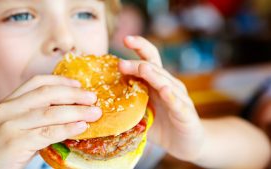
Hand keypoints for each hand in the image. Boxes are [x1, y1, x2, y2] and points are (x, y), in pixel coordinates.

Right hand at [0, 75, 101, 168]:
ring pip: (50, 113)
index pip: (37, 82)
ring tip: (95, 113)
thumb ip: (37, 118)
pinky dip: (67, 129)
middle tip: (93, 98)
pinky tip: (81, 127)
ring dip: (77, 111)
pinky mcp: (15, 142)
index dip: (60, 80)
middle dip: (74, 94)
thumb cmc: (1, 149)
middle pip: (47, 94)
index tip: (79, 84)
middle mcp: (9, 109)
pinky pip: (47, 133)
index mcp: (9, 102)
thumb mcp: (16, 126)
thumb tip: (70, 113)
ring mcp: (10, 125)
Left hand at [118, 36, 203, 160]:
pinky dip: (171, 97)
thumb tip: (100, 99)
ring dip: (153, 75)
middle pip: (154, 68)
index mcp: (157, 83)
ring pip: (166, 82)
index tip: (125, 39)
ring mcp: (179, 98)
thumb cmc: (161, 125)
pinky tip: (164, 90)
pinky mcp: (185, 113)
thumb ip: (128, 102)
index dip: (140, 47)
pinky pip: (177, 103)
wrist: (186, 144)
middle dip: (137, 64)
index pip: (149, 59)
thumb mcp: (141, 112)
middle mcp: (169, 86)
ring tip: (142, 69)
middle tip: (121, 64)